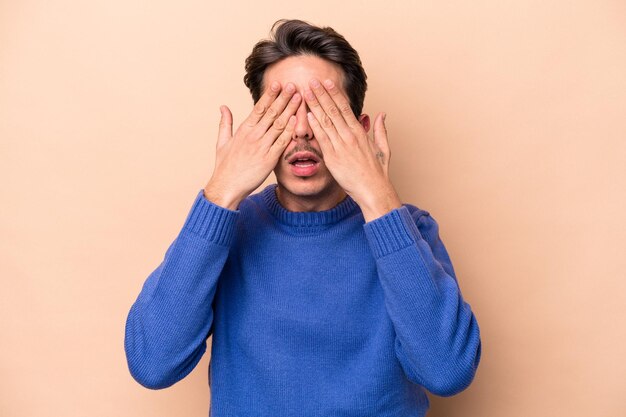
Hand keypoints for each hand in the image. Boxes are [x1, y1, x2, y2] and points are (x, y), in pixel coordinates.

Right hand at [204, 81, 300, 208]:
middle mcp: (253, 136)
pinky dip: (289, 131)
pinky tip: (296, 121)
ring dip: (289, 110)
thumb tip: (223, 107)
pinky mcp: (268, 159)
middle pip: (271, 112)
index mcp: (243, 130)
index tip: (278, 84)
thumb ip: (225, 123)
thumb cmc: (224, 166)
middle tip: (293, 85)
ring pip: (278, 124)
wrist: (227, 186)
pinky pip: (281, 142)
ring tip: (298, 98)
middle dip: (283, 98)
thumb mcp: (222, 142)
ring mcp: (261, 147)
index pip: (259, 108)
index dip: (269, 95)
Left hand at [304, 78, 400, 220]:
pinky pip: (322, 138)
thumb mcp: (383, 148)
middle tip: (312, 81)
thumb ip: (380, 130)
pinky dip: (314, 125)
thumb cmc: (377, 172)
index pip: (345, 108)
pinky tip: (307, 115)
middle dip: (321, 94)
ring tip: (305, 92)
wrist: (373, 190)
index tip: (327, 82)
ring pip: (325, 121)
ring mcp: (341, 145)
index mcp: (360, 132)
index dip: (335, 93)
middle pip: (333, 110)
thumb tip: (381, 114)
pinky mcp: (333, 157)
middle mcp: (350, 135)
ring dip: (314, 105)